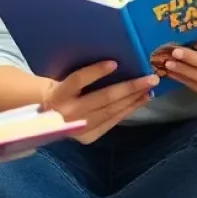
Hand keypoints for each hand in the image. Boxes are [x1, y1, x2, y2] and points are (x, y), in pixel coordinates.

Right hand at [41, 61, 157, 143]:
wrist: (45, 120)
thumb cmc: (60, 92)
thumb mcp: (62, 80)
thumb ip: (81, 74)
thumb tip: (113, 60)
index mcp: (58, 94)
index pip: (78, 80)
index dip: (95, 72)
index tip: (114, 63)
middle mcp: (68, 112)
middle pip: (103, 98)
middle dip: (130, 87)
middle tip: (151, 78)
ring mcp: (79, 128)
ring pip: (112, 111)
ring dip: (134, 99)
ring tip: (150, 88)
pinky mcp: (88, 137)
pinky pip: (112, 121)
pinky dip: (128, 110)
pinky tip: (141, 100)